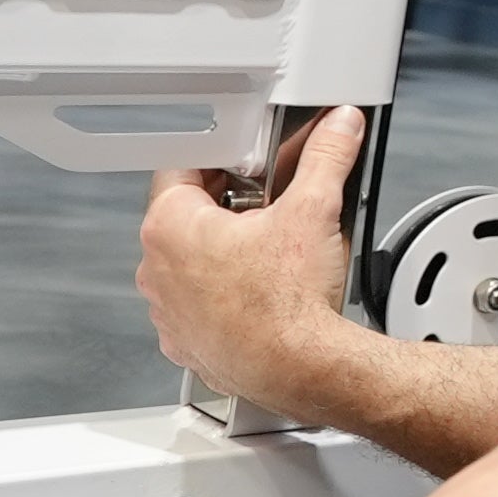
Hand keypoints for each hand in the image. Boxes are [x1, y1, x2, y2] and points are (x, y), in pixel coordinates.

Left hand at [139, 105, 368, 406]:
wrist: (298, 368)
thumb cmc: (289, 303)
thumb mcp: (314, 209)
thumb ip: (326, 157)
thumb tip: (340, 128)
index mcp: (170, 226)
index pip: (184, 167)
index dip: (225, 159)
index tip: (252, 165)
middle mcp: (157, 268)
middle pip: (188, 214)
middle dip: (229, 206)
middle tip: (270, 208)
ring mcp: (167, 310)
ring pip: (192, 262)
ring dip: (224, 252)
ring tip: (271, 254)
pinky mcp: (185, 342)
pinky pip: (198, 304)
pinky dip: (223, 295)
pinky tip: (262, 292)